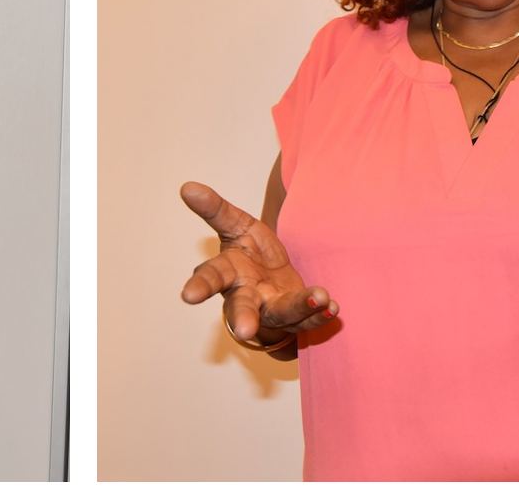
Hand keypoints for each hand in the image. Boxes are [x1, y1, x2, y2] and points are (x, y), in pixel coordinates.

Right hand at [179, 181, 337, 345]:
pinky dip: (319, 315)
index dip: (199, 286)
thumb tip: (187, 187)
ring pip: (282, 313)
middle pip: (242, 308)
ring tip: (319, 297)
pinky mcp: (296, 316)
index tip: (187, 296)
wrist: (274, 277)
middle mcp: (246, 296)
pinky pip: (308, 319)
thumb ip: (215, 209)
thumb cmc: (248, 252)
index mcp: (227, 273)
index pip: (211, 276)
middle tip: (244, 332)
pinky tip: (331, 307)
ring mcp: (271, 309)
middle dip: (243, 319)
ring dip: (300, 307)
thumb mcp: (235, 225)